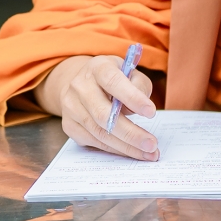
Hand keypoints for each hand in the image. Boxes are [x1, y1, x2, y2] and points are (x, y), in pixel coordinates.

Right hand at [32, 54, 158, 160]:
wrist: (80, 83)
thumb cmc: (113, 79)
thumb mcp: (129, 72)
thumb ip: (139, 86)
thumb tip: (139, 110)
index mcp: (97, 67)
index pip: (113, 82)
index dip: (132, 97)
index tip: (151, 112)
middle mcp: (79, 86)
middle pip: (104, 114)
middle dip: (131, 133)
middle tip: (152, 144)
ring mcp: (71, 107)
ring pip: (99, 133)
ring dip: (126, 147)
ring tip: (147, 153)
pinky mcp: (69, 125)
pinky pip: (94, 142)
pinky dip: (115, 149)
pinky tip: (130, 152)